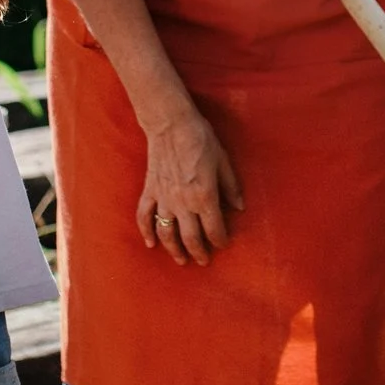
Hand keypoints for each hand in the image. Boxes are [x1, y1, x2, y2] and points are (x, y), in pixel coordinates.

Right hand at [138, 102, 243, 265]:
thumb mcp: (223, 161)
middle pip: (191, 238)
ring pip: (167, 233)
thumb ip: (231, 187)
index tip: (224, 244)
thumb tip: (239, 207)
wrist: (171, 124)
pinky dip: (146, 232)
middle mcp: (183, 203)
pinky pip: (145, 217)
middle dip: (199, 252)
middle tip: (204, 261)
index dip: (220, 240)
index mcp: (205, 196)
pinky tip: (151, 244)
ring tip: (182, 260)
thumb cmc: (201, 140)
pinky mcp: (150, 191)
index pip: (214, 229)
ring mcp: (164, 199)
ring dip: (174, 250)